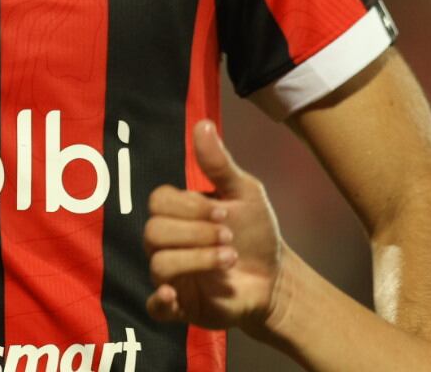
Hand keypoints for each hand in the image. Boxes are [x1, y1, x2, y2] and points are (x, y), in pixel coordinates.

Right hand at [145, 120, 284, 333]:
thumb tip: (203, 123)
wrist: (276, 278)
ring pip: (159, 264)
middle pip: (154, 231)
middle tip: (229, 237)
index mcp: (177, 213)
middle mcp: (167, 243)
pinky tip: (175, 294)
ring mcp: (172, 275)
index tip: (222, 212)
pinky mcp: (181, 307)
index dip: (188, 206)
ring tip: (230, 259)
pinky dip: (160, 301)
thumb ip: (219, 164)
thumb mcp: (244, 193)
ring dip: (196, 259)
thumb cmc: (255, 232)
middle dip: (195, 233)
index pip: (158, 201)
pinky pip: (155, 307)